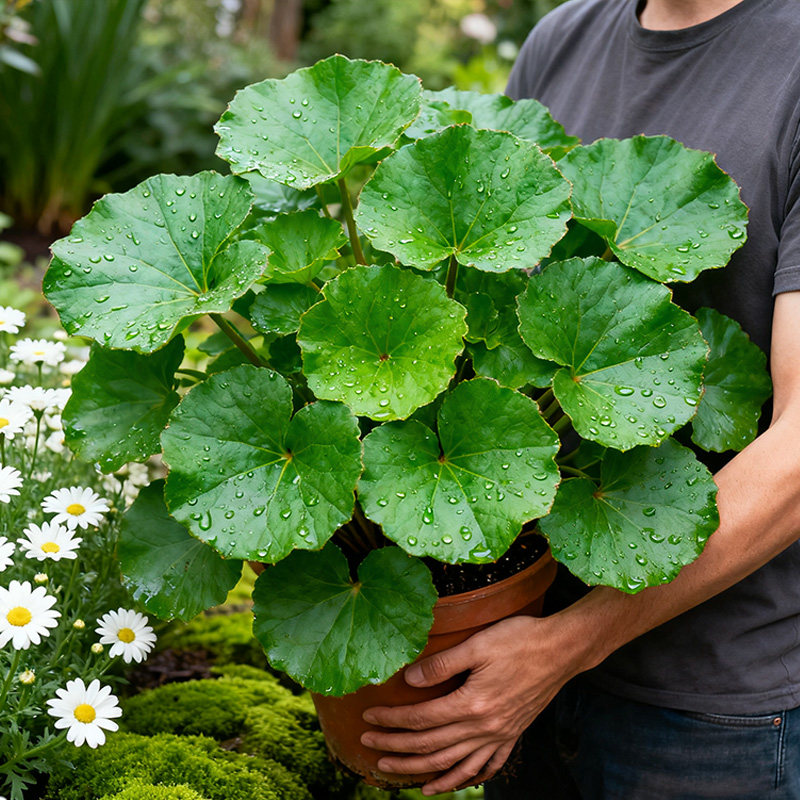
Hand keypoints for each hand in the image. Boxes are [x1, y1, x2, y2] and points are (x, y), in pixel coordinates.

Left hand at [361, 613, 592, 794]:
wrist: (563, 649)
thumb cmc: (520, 640)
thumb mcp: (478, 644)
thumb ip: (442, 663)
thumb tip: (409, 679)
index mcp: (472, 705)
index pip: (421, 719)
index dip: (392, 720)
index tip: (368, 717)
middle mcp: (485, 728)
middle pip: (431, 745)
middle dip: (396, 747)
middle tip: (369, 745)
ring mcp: (500, 735)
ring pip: (454, 764)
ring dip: (422, 771)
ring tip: (397, 774)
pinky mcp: (512, 735)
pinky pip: (485, 767)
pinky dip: (463, 779)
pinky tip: (447, 784)